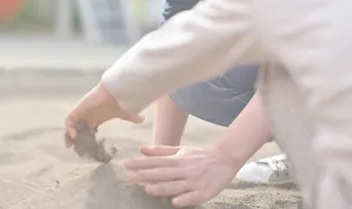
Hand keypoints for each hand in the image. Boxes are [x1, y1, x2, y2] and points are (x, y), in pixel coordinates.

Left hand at [64, 81, 143, 143]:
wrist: (112, 92)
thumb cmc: (116, 100)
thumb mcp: (123, 113)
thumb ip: (131, 117)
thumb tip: (142, 119)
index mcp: (96, 118)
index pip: (87, 129)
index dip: (85, 138)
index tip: (85, 149)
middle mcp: (87, 115)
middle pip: (77, 128)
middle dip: (74, 138)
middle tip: (73, 149)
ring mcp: (82, 112)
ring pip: (71, 124)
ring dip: (69, 134)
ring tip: (71, 144)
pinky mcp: (78, 109)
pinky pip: (69, 119)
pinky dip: (69, 128)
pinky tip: (74, 135)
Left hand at [124, 145, 239, 206]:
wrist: (225, 158)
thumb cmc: (199, 155)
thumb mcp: (180, 150)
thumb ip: (161, 151)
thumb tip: (142, 149)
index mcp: (178, 159)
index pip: (156, 162)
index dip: (141, 164)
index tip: (127, 165)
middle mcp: (184, 170)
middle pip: (162, 173)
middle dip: (145, 175)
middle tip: (128, 178)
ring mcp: (194, 181)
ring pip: (176, 185)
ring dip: (162, 187)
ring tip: (147, 189)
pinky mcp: (205, 192)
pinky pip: (193, 197)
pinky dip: (184, 199)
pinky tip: (174, 203)